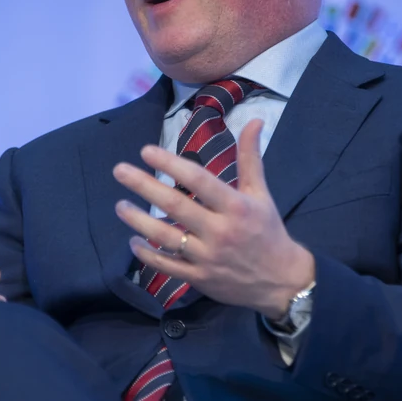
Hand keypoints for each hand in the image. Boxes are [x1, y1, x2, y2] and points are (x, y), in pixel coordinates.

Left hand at [112, 119, 314, 318]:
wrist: (282, 281)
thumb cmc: (268, 231)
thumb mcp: (261, 193)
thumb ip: (250, 157)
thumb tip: (253, 120)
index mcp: (235, 207)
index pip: (198, 180)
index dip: (171, 164)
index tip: (146, 151)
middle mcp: (219, 231)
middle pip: (175, 206)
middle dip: (144, 186)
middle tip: (119, 171)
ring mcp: (207, 257)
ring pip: (166, 238)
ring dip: (139, 221)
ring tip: (120, 205)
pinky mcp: (199, 278)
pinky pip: (167, 266)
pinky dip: (148, 255)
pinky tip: (133, 241)